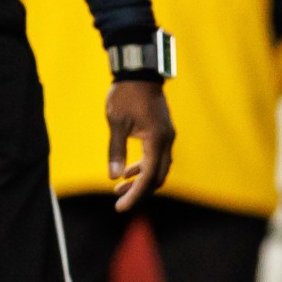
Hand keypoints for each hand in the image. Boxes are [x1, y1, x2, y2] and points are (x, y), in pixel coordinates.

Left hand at [105, 79, 173, 210]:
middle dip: (139, 192)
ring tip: (119, 189)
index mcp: (157, 140)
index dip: (135, 195)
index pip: (148, 177)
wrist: (139, 74)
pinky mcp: (162, 134)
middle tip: (118, 201)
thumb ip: (116, 150)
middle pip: (157, 177)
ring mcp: (167, 138)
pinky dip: (144, 168)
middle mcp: (166, 141)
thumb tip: (114, 177)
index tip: (121, 207)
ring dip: (141, 181)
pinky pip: (156, 158)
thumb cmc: (125, 95)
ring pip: (158, 169)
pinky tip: (128, 172)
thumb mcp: (116, 123)